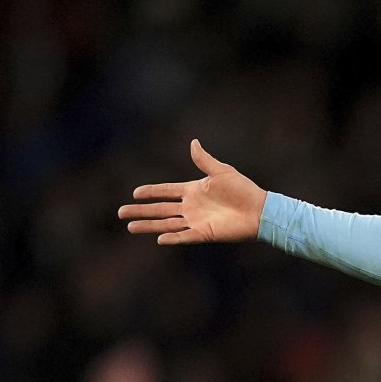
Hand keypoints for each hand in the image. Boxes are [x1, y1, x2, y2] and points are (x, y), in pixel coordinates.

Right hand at [118, 139, 267, 244]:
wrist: (259, 210)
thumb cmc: (243, 189)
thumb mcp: (221, 171)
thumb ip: (204, 160)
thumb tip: (193, 142)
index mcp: (193, 191)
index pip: (166, 191)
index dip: (151, 192)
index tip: (134, 193)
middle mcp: (191, 207)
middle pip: (160, 209)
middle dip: (141, 211)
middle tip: (121, 212)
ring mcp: (196, 221)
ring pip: (166, 224)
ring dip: (149, 225)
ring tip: (130, 226)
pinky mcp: (204, 234)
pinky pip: (184, 236)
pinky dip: (172, 237)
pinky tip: (158, 238)